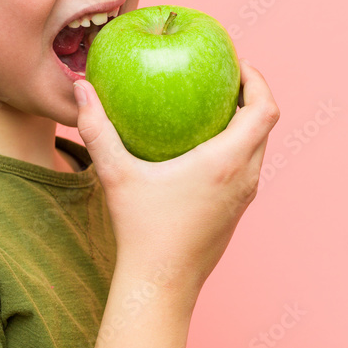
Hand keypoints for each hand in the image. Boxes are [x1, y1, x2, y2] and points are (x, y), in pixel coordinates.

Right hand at [73, 59, 278, 294]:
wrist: (162, 284)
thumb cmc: (141, 230)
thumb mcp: (116, 174)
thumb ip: (96, 128)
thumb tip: (81, 89)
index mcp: (226, 162)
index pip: (265, 110)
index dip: (259, 80)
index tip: (237, 63)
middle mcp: (244, 178)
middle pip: (265, 125)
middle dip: (252, 95)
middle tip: (222, 76)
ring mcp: (244, 198)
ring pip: (258, 148)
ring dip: (246, 121)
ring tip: (213, 104)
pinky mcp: (236, 212)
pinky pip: (246, 167)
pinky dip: (236, 145)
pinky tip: (200, 145)